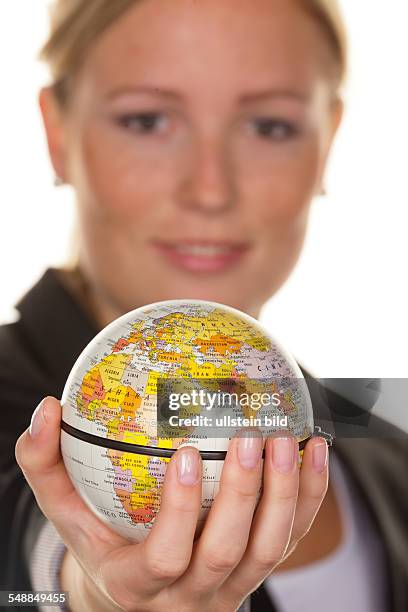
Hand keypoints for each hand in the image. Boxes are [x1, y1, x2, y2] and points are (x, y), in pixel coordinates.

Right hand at [15, 396, 328, 611]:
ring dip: (284, 494)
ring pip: (269, 550)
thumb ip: (45, 464)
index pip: (166, 557)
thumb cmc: (98, 543)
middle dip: (245, 495)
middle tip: (251, 436)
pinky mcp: (256, 572)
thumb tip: (47, 408)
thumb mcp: (64, 512)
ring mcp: (229, 587)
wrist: (136, 597)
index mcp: (139, 582)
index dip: (180, 510)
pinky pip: (291, 538)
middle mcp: (190, 594)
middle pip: (227, 553)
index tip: (187, 453)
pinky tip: (314, 449)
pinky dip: (308, 495)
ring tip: (288, 440)